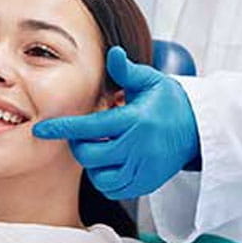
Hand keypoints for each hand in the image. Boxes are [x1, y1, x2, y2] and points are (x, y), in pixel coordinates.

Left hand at [33, 47, 200, 198]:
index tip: (41, 129)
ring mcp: (144, 168)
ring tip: (101, 149)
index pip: (90, 128)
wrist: (199, 128)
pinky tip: (111, 163)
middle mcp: (139, 147)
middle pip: (90, 156)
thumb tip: (112, 53)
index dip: (62, 129)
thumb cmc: (169, 102)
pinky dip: (106, 179)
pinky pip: (115, 190)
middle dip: (79, 146)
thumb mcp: (151, 81)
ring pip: (100, 177)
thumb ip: (126, 71)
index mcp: (135, 120)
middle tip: (84, 136)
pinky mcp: (148, 183)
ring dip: (93, 164)